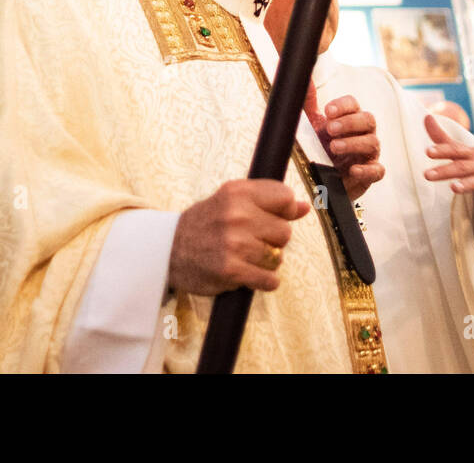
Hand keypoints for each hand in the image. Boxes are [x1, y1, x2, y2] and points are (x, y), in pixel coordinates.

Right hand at [168, 179, 309, 295]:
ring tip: (245, 257)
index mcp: (238, 192)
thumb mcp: (232, 201)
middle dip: (273, 240)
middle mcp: (237, 214)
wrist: (168, 250)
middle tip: (252, 241)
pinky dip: (264, 281)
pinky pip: (269, 280)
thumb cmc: (205, 224)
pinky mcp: (231, 270)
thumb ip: (268, 201)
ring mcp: (234, 243)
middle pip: (285, 232)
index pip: (285, 197)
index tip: (273, 218)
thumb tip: (305, 207)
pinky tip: (249, 274)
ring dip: (265, 262)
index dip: (285, 211)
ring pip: (277, 257)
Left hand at [305, 87, 383, 199]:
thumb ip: (308, 104)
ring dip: (353, 143)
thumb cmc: (319, 148)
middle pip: (368, 119)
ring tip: (334, 147)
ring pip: (372, 142)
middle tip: (330, 128)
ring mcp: (369, 154)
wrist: (320, 179)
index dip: (343, 105)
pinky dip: (367, 170)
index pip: (353, 104)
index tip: (328, 110)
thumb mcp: (311, 126)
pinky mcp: (370, 174)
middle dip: (349, 122)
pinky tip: (353, 170)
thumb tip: (305, 80)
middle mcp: (363, 133)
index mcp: (349, 118)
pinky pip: (377, 170)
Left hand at [422, 114, 473, 214]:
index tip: (427, 151)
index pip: (454, 150)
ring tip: (454, 188)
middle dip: (445, 171)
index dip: (441, 150)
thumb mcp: (462, 150)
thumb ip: (442, 138)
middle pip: (461, 167)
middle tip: (427, 175)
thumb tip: (426, 117)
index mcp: (470, 153)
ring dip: (466, 184)